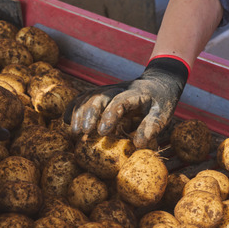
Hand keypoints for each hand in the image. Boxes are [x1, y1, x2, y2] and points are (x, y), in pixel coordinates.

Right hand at [64, 56, 188, 148]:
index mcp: (135, 93)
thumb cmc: (160, 102)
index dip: (109, 116)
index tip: (102, 133)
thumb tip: (138, 145)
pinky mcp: (102, 93)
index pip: (119, 102)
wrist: (158, 83)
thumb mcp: (163, 114)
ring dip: (79, 113)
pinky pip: (84, 97)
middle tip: (83, 133)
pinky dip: (73, 107)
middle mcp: (118, 89)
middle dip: (89, 115)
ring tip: (74, 132)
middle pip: (99, 97)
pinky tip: (66, 121)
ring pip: (88, 97)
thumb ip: (152, 127)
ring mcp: (108, 90)